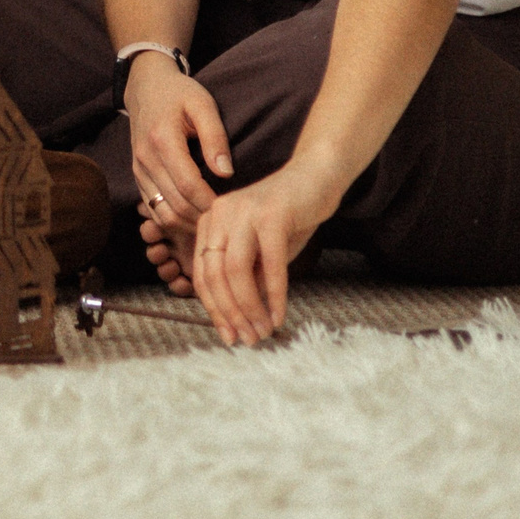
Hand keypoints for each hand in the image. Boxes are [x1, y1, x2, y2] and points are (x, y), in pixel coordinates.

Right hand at [123, 52, 232, 235]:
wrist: (146, 87)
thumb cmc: (180, 93)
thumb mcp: (203, 104)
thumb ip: (215, 137)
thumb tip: (226, 173)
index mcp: (162, 139)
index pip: (188, 185)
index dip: (210, 203)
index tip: (232, 209)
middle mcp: (146, 158)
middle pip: (175, 204)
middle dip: (202, 219)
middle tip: (227, 222)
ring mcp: (139, 169)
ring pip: (162, 213)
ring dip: (187, 226)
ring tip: (212, 225)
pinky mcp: (138, 176)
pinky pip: (153, 209)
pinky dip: (174, 221)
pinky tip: (194, 221)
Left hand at [187, 162, 338, 345]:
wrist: (316, 178)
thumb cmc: (288, 219)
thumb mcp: (260, 253)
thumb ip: (247, 280)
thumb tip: (240, 323)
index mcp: (210, 223)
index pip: (203, 274)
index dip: (214, 310)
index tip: (229, 336)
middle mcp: (220, 214)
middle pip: (215, 275)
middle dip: (231, 314)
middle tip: (248, 340)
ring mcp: (244, 212)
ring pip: (236, 271)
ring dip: (250, 308)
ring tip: (263, 331)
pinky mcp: (272, 215)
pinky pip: (270, 264)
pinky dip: (275, 295)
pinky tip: (280, 316)